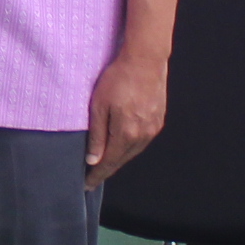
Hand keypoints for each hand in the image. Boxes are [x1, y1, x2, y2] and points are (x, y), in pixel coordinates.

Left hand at [86, 45, 169, 186]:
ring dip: (119, 158)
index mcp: (126, 134)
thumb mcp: (99, 106)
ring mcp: (153, 129)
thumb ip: (97, 135)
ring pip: (132, 152)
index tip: (86, 185)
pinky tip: (121, 145)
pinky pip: (141, 141)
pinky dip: (129, 146)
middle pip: (121, 160)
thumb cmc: (118, 79)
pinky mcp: (158, 120)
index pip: (108, 164)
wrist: (145, 60)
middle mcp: (142, 136)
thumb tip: (93, 160)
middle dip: (106, 169)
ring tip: (105, 162)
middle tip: (92, 176)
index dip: (97, 176)